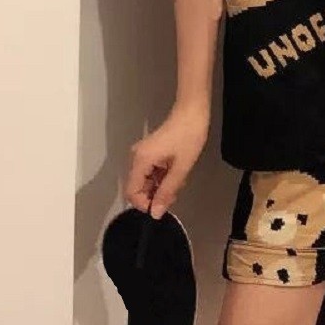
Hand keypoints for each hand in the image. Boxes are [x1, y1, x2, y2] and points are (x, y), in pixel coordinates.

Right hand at [125, 103, 209, 219]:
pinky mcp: (150, 151)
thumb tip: (155, 213)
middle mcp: (137, 157)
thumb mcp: (181, 167)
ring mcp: (143, 153)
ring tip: (179, 179)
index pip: (132, 193)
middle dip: (156, 194)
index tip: (163, 204)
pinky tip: (177, 172)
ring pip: (146, 180)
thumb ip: (167, 191)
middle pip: (138, 187)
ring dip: (161, 185)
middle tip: (175, 191)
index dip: (145, 204)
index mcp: (140, 160)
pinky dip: (163, 176)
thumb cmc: (189, 136)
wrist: (193, 111)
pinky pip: (151, 171)